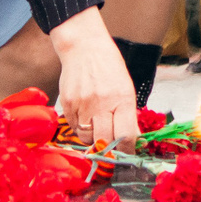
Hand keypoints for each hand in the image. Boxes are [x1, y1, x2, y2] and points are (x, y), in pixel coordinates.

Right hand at [50, 8, 139, 149]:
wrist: (84, 48)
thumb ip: (128, 116)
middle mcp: (102, 103)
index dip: (127, 150)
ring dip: (93, 139)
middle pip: (105, 142)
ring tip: (97, 127)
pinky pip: (74, 127)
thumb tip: (133, 141)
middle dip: (109, 148)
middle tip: (112, 146)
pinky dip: (80, 127)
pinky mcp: (67, 104)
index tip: (127, 153)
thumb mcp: (126, 88)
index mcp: (122, 98)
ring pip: (87, 138)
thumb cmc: (109, 67)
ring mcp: (82, 104)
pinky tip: (86, 115)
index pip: (126, 135)